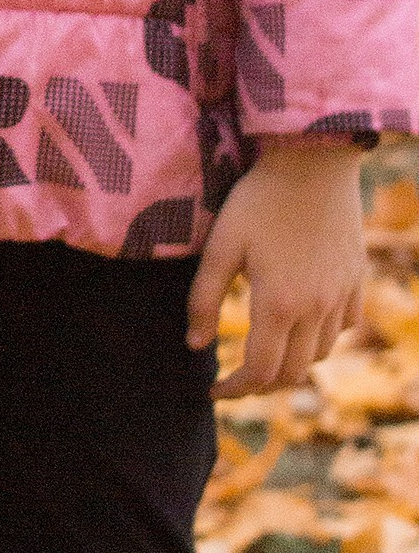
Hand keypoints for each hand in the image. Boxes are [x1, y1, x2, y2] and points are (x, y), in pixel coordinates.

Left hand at [188, 138, 366, 399]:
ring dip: (291, 364)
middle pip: (292, 372)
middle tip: (234, 380)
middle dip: (260, 385)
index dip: (234, 390)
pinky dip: (321, 338)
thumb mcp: (221, 246)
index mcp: (278, 304)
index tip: (212, 390)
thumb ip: (204, 299)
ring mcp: (341, 295)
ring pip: (320, 354)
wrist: (314, 161)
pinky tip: (301, 325)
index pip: (259, 371)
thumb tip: (195, 345)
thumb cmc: (258, 200)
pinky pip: (344, 326)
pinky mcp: (356, 279)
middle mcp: (316, 309)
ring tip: (264, 355)